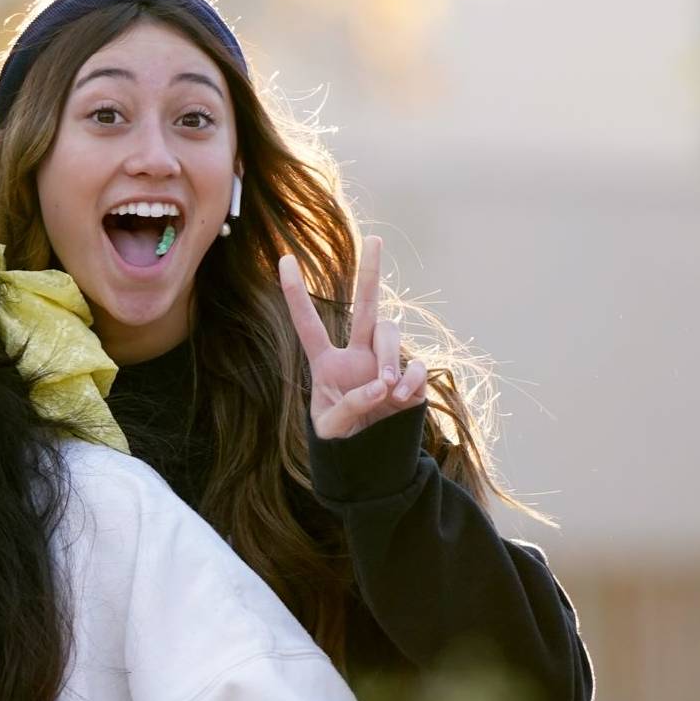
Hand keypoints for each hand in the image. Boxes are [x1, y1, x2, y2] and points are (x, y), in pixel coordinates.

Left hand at [279, 235, 428, 439]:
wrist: (371, 461)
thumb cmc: (342, 441)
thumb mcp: (331, 429)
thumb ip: (349, 406)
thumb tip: (381, 384)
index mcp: (326, 363)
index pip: (308, 324)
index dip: (296, 293)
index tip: (283, 259)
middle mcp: (357, 354)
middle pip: (364, 306)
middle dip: (370, 272)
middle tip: (375, 238)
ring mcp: (385, 363)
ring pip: (390, 334)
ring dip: (389, 357)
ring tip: (387, 389)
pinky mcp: (411, 378)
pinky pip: (416, 366)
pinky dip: (410, 380)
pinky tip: (401, 398)